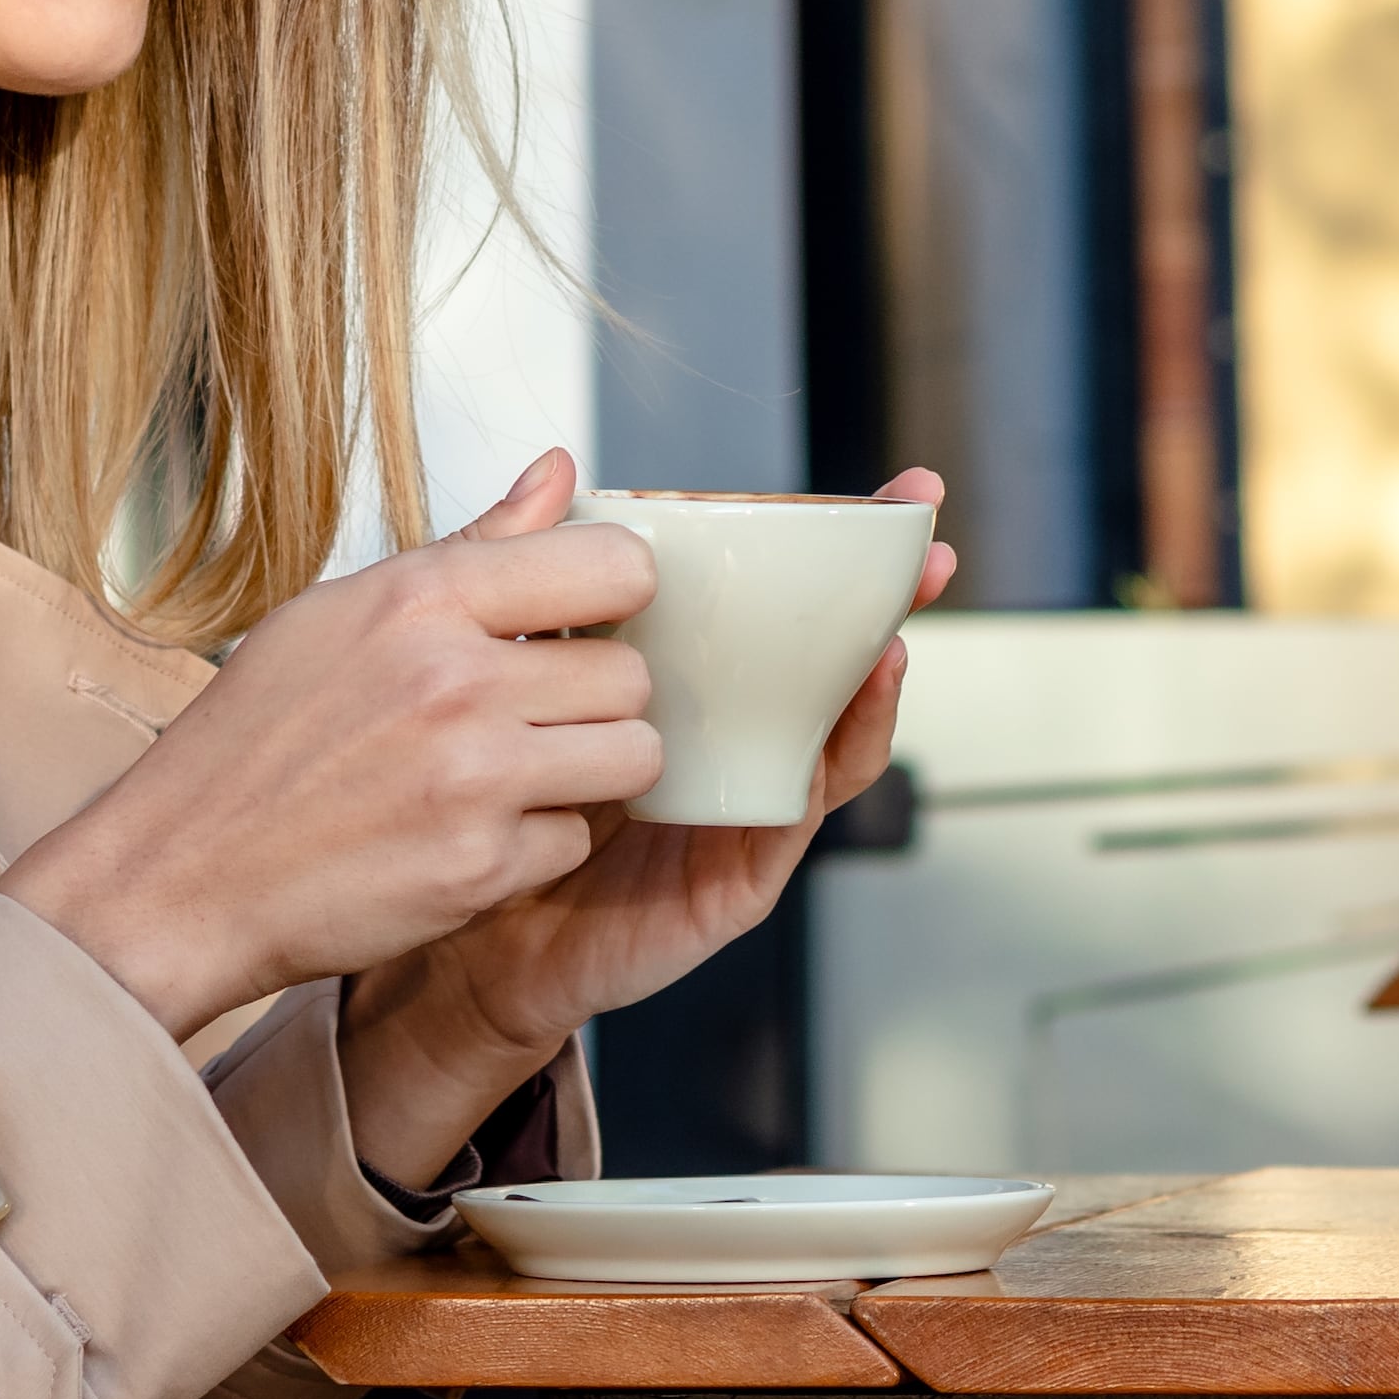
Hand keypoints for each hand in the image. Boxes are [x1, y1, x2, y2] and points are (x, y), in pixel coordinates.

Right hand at [0, 457, 661, 1042]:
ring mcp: (473, 779)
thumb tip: (559, 470)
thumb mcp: (343, 613)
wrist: (177, 877)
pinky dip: (538, 845)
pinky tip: (470, 833)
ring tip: (519, 773)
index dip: (617, 594)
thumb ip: (474, 546)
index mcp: (420, 598)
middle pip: (630, 672)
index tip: (589, 620)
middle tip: (533, 716)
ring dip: (590, 771)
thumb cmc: (252, 741)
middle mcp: (455, 681)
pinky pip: (577, 841)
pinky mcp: (481, 869)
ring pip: (633, 757)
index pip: (616, 563)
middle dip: (596, 697)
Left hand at [342, 465, 953, 1186]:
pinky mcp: (736, 875)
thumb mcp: (515, 669)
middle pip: (829, 658)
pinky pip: (796, 815)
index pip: (783, 601)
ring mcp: (746, 804)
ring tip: (890, 637)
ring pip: (830, 735)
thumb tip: (558, 462)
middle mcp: (737, 737)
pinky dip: (828, 767)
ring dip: (870, 685)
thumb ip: (538, 573)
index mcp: (695, 680)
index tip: (899, 494)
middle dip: (889, 600)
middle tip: (930, 545)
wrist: (468, 936)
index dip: (841, 548)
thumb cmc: (504, 796)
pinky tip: (840, 728)